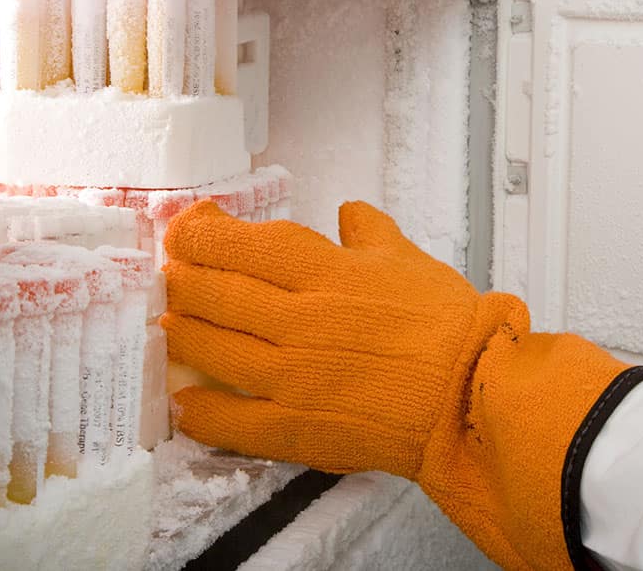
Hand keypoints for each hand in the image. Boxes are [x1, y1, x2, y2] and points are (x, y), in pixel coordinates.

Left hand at [162, 201, 638, 569]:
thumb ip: (369, 233)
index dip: (201, 233)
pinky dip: (198, 410)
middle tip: (171, 276)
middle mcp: (298, 321)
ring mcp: (291, 378)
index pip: (241, 244)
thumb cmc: (448, 326)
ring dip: (180, 333)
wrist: (473, 397)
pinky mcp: (295, 428)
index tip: (186, 229)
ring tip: (169, 326)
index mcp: (325, 273)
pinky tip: (183, 400)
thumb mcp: (408, 260)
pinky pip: (227, 421)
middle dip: (181, 279)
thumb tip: (348, 213)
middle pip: (213, 292)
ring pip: (209, 349)